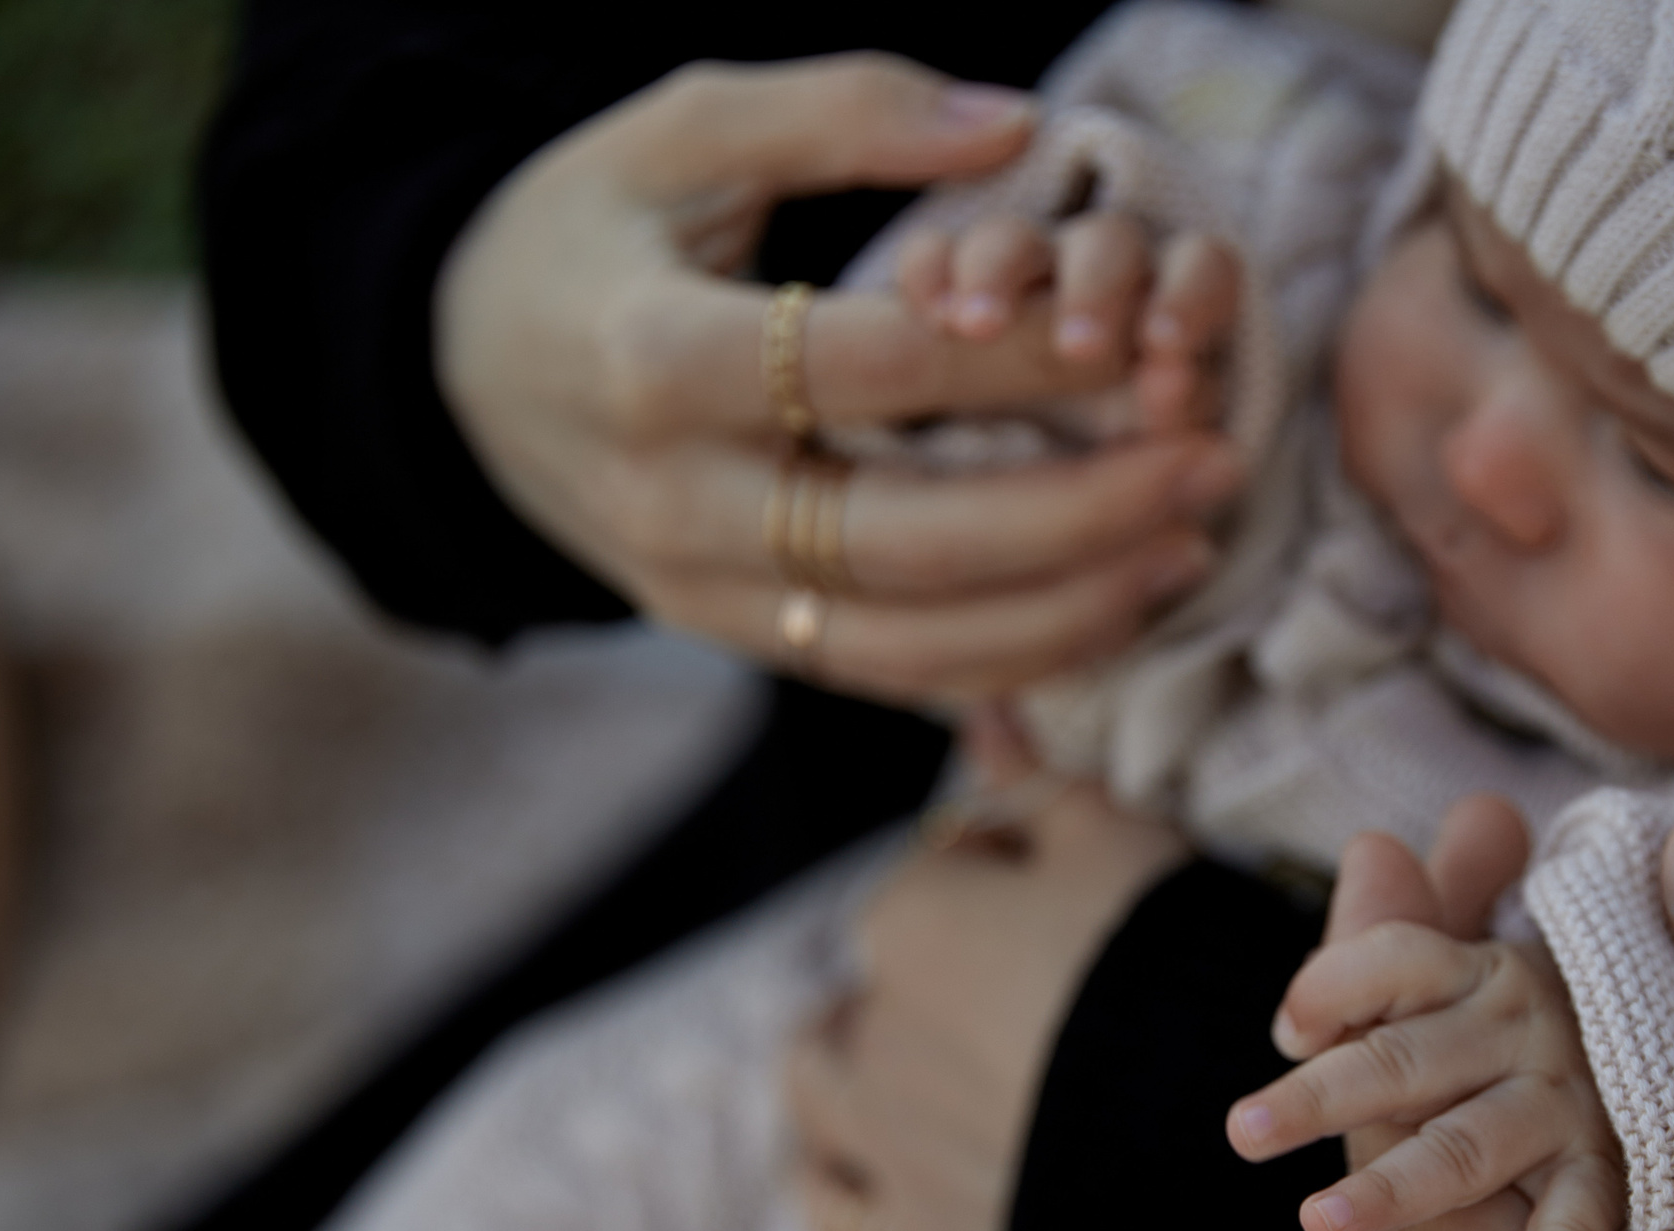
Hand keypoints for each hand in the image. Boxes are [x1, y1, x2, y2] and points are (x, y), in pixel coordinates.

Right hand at [436, 54, 1243, 697]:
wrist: (460, 376)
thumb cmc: (585, 236)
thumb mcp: (676, 131)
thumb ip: (839, 112)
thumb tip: (1010, 123)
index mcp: (650, 360)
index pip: (872, 370)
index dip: (1018, 357)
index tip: (1137, 332)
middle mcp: (673, 501)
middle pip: (907, 538)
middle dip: (1081, 512)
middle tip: (1213, 462)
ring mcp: (700, 593)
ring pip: (908, 643)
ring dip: (1067, 611)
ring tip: (1190, 548)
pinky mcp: (735, 639)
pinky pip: (889, 675)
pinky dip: (1011, 659)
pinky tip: (1112, 605)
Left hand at [785, 712, 1187, 1230]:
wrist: (1212, 1154)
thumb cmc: (1172, 976)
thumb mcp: (1124, 846)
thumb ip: (1039, 784)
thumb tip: (980, 716)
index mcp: (912, 919)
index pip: (939, 871)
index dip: (1004, 877)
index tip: (1074, 906)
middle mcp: (870, 1027)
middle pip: (872, 978)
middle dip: (920, 979)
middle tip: (1021, 997)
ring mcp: (881, 1142)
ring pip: (819, 1086)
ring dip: (851, 1069)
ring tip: (921, 1074)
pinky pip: (835, 1219)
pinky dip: (843, 1190)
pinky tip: (877, 1176)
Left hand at [1227, 796, 1624, 1230]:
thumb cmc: (1577, 1008)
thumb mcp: (1495, 958)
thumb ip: (1427, 913)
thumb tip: (1374, 849)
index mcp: (1487, 972)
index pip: (1397, 961)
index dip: (1338, 984)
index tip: (1291, 1027)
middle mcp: (1529, 1030)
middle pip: (1408, 1057)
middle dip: (1326, 1094)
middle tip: (1245, 1130)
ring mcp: (1577, 1104)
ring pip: (1468, 1145)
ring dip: (1396, 1185)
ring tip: (1318, 1223)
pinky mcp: (1627, 1172)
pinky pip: (1582, 1224)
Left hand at [1378, 794, 1673, 1230]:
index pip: (1436, 1206)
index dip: (1391, 1016)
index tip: (1384, 856)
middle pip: (1477, 1186)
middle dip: (1452, 995)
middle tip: (1447, 825)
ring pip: (1565, 1190)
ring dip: (1542, 1024)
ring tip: (1517, 868)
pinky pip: (1652, 1210)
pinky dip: (1631, 1083)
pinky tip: (1645, 983)